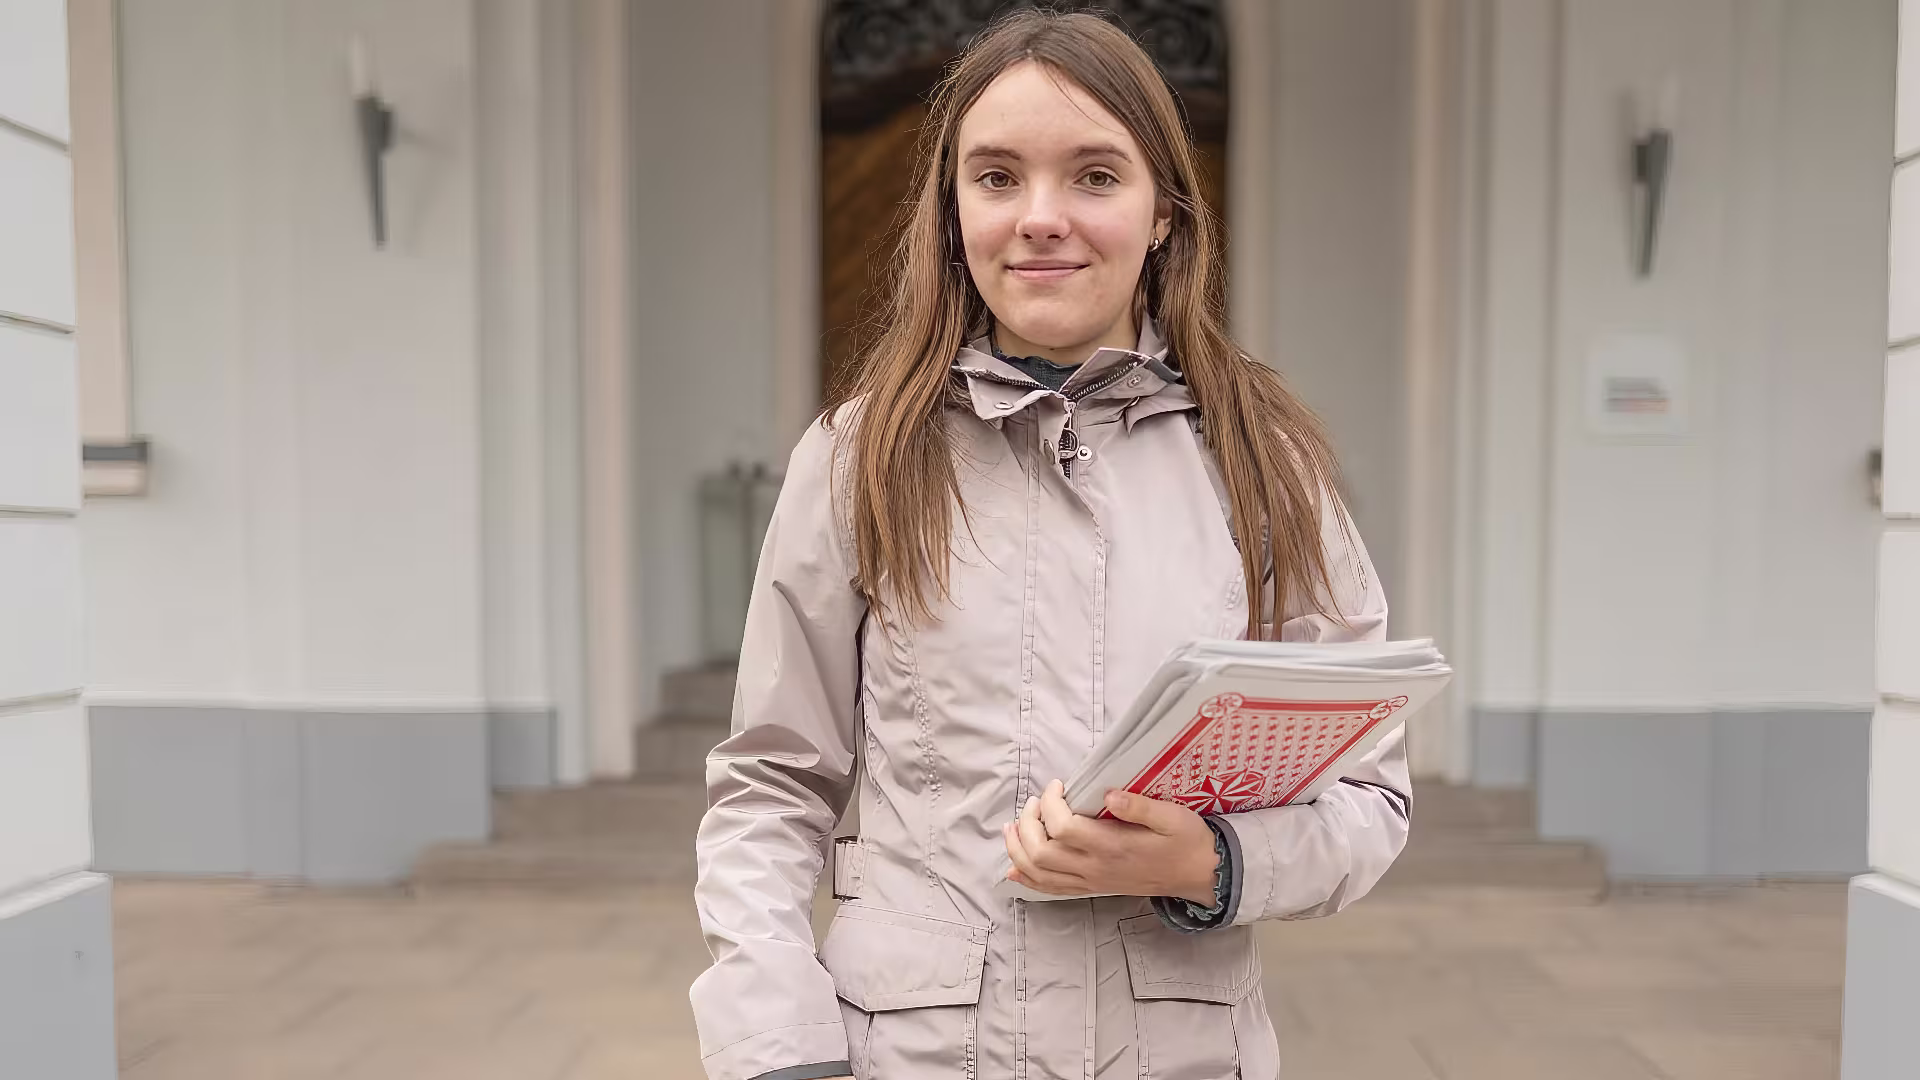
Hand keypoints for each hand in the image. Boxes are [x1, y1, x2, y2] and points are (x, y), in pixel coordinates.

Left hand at [1001, 779, 1219, 903]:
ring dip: (1018, 850)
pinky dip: (1028, 878)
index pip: (1063, 828)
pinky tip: (1014, 867)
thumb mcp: (1172, 816)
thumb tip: (1108, 794)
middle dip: (1027, 824)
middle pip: (1041, 853)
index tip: (1058, 785)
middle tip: (1033, 801)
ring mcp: (1092, 882)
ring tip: (1013, 826)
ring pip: (1039, 874)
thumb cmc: (1185, 840)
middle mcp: (1096, 868)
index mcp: (1113, 847)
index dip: (1050, 804)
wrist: (1198, 875)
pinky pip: (1051, 889)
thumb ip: (1140, 806)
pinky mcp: (1092, 888)